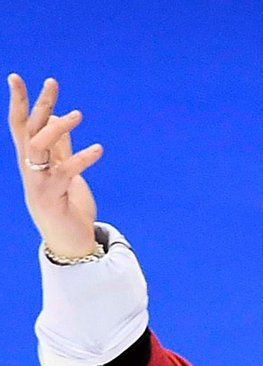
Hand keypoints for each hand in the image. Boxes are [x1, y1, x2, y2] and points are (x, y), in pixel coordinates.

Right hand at [8, 74, 102, 258]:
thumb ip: (61, 148)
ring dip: (58, 127)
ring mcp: (38, 182)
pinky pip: (66, 171)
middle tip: (52, 82)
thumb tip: (59, 119)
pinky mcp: (52, 196)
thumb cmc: (66, 206)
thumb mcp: (64, 171)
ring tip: (78, 115)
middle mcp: (29, 168)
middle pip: (29, 128)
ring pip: (40, 145)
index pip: (19, 124)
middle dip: (38, 103)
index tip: (15, 77)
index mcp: (31, 160)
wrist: (68, 242)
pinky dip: (82, 158)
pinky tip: (98, 149)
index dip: (17, 101)